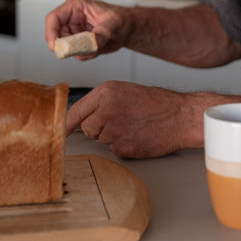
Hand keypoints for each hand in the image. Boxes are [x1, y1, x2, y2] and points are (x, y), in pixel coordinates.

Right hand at [45, 0, 128, 58]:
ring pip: (67, 47)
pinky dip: (87, 54)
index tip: (55, 46)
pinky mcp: (78, 43)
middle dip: (70, 46)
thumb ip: (102, 32)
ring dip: (81, 51)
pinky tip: (99, 47)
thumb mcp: (114, 22)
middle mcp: (71, 19)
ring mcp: (74, 32)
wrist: (128, 29)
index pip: (54, 18)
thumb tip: (92, 43)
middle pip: (57, 36)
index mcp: (76, 6)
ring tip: (99, 45)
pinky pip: (76, 54)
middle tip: (83, 50)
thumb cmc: (121, 18)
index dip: (50, 33)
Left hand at [66, 80, 201, 157]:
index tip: (60, 131)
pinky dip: (124, 146)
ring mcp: (113, 130)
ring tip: (133, 125)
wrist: (180, 116)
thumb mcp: (125, 91)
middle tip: (122, 120)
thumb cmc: (157, 103)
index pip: (74, 112)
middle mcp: (106, 110)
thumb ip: (102, 101)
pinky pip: (113, 150)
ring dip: (112, 136)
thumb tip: (80, 116)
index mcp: (105, 92)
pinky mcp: (122, 147)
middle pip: (86, 128)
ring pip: (100, 139)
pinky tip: (138, 135)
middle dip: (99, 128)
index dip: (66, 124)